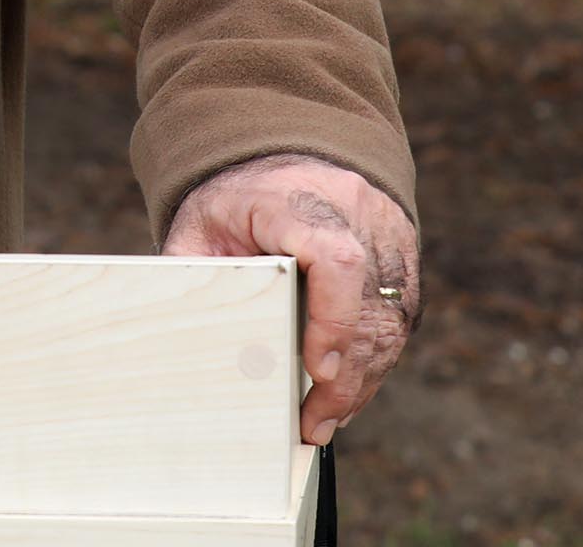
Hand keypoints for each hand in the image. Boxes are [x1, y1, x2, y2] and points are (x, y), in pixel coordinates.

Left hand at [161, 154, 418, 446]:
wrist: (285, 159)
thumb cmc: (236, 199)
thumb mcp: (199, 225)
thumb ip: (192, 274)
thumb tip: (181, 335)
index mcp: (297, 202)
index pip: (335, 260)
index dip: (333, 320)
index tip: (317, 370)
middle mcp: (354, 214)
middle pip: (368, 305)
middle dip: (345, 376)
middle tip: (315, 423)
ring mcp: (387, 235)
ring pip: (391, 319)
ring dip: (363, 378)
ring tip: (327, 419)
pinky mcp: (401, 258)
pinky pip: (398, 318)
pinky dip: (375, 360)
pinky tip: (348, 393)